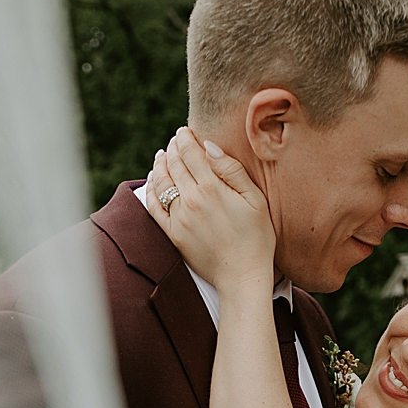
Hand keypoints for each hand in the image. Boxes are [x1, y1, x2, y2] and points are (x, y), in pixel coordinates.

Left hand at [141, 127, 275, 299]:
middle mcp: (191, 200)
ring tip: (162, 155)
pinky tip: (152, 181)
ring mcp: (179, 218)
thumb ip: (232, 170)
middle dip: (173, 148)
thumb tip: (209, 146)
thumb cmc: (256, 237)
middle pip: (174, 164)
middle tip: (175, 140)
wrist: (242, 276)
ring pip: (161, 182)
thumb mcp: (255, 200)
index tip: (185, 131)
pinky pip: (154, 207)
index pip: (191, 153)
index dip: (185, 138)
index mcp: (212, 188)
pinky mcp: (173, 234)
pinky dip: (150, 190)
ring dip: (159, 164)